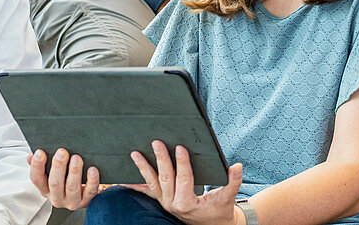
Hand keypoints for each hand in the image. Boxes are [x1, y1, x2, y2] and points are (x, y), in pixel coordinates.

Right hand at [28, 148, 100, 210]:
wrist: (84, 196)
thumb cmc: (66, 181)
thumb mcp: (51, 174)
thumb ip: (42, 165)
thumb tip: (31, 156)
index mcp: (45, 189)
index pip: (36, 179)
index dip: (37, 166)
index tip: (40, 152)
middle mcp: (57, 197)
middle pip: (55, 183)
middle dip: (58, 166)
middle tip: (62, 152)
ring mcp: (72, 201)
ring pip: (72, 188)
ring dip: (74, 172)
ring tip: (76, 158)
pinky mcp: (87, 201)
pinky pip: (90, 191)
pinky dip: (92, 180)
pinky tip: (92, 170)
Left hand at [124, 141, 243, 224]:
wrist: (210, 224)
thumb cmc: (219, 210)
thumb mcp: (227, 197)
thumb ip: (232, 182)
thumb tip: (237, 166)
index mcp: (188, 203)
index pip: (184, 180)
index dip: (182, 164)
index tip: (180, 148)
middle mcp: (172, 204)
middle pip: (165, 178)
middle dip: (160, 160)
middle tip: (156, 142)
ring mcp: (164, 202)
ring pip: (152, 183)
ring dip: (143, 168)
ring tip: (135, 153)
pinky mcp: (161, 200)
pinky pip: (145, 191)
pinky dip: (133, 184)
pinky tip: (121, 178)